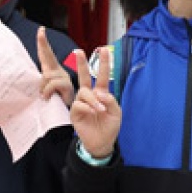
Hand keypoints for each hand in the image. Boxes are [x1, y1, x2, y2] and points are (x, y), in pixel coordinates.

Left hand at [35, 28, 78, 108]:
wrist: (72, 114)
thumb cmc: (57, 104)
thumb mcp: (45, 94)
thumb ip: (41, 87)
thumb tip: (36, 88)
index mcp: (52, 72)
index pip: (46, 55)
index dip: (43, 43)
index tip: (41, 30)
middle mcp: (58, 72)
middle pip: (48, 57)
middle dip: (43, 46)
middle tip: (41, 38)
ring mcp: (63, 77)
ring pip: (47, 75)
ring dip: (42, 88)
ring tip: (44, 97)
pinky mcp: (67, 85)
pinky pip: (52, 83)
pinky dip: (47, 91)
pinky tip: (46, 97)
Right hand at [68, 44, 121, 158]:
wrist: (102, 142)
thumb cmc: (110, 127)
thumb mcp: (116, 113)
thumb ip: (111, 101)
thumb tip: (100, 93)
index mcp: (101, 94)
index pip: (101, 76)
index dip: (103, 63)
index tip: (104, 50)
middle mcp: (90, 96)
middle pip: (84, 77)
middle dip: (82, 64)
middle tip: (78, 52)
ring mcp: (81, 103)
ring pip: (83, 92)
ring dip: (93, 99)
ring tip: (100, 110)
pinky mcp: (75, 112)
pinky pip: (78, 104)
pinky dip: (87, 107)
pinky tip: (93, 112)